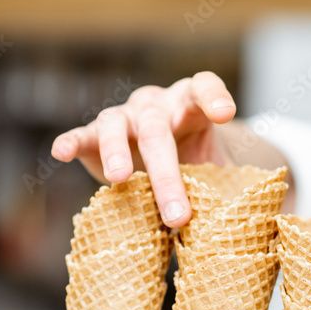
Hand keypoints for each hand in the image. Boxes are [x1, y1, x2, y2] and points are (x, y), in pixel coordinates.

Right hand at [51, 72, 236, 226]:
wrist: (167, 168)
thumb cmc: (196, 166)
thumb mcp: (215, 171)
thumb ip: (228, 185)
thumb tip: (249, 222)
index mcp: (190, 106)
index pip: (203, 87)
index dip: (213, 96)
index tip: (224, 114)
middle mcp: (155, 106)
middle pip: (158, 131)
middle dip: (167, 175)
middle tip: (178, 215)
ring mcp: (123, 118)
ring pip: (116, 125)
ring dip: (118, 152)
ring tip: (120, 178)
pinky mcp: (94, 137)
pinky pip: (81, 135)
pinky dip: (71, 141)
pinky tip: (61, 152)